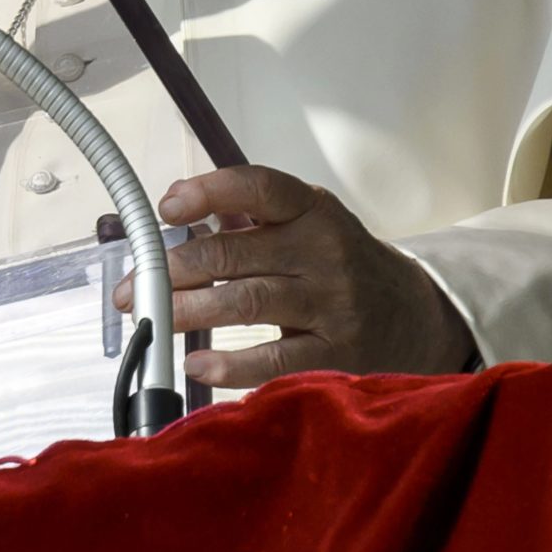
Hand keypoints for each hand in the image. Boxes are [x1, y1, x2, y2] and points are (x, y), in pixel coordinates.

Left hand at [112, 165, 478, 387]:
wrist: (418, 316)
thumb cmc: (342, 266)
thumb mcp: (309, 225)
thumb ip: (250, 219)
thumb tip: (171, 220)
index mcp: (311, 210)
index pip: (257, 187)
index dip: (208, 192)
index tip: (167, 207)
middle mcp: (323, 250)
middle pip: (235, 253)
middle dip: (172, 270)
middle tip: (133, 288)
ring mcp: (332, 302)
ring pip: (246, 302)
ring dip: (189, 311)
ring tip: (151, 321)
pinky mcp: (338, 352)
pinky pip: (276, 359)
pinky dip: (231, 364)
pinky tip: (197, 364)